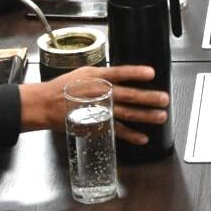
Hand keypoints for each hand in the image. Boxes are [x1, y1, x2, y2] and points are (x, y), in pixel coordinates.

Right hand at [18, 65, 169, 144]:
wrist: (46, 104)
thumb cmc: (65, 87)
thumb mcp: (83, 73)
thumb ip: (104, 74)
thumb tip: (122, 75)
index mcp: (97, 78)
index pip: (120, 73)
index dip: (136, 73)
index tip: (151, 73)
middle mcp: (100, 93)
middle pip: (129, 95)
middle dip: (149, 97)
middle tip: (164, 99)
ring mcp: (100, 110)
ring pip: (126, 114)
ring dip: (145, 116)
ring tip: (160, 116)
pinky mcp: (97, 124)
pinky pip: (116, 131)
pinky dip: (131, 135)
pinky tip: (142, 138)